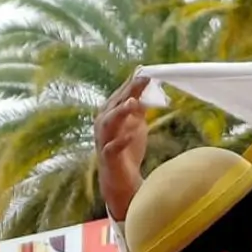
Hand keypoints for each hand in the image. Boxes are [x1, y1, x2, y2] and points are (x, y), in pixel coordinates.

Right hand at [95, 75, 149, 222]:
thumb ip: (139, 106)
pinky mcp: (108, 157)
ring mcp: (104, 140)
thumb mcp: (136, 124)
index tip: (147, 71)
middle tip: (143, 79)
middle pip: (115, 104)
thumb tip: (148, 86)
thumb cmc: (127, 148)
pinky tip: (131, 134)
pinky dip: (121, 140)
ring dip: (120, 112)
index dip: (133, 83)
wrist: (121, 179)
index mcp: (110, 113)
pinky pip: (112, 148)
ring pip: (108, 122)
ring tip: (133, 103)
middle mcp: (103, 124)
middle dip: (128, 91)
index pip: (121, 95)